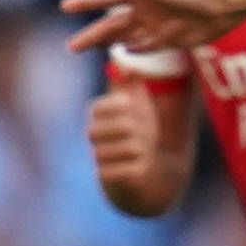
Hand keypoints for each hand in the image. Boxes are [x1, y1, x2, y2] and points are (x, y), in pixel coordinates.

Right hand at [63, 0, 242, 56]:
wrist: (223, 3)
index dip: (85, 3)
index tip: (64, 7)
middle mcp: (145, 9)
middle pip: (111, 26)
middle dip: (92, 36)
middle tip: (70, 47)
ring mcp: (157, 25)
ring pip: (126, 37)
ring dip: (109, 43)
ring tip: (91, 48)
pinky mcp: (172, 39)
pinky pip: (149, 47)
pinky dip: (137, 50)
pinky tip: (126, 52)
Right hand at [85, 78, 171, 206]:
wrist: (152, 174)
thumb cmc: (144, 135)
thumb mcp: (140, 108)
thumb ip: (132, 87)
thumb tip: (127, 65)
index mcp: (98, 115)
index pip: (103, 106)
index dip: (127, 107)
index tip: (141, 110)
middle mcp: (94, 136)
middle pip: (124, 125)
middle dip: (145, 129)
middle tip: (151, 135)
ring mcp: (100, 158)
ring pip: (131, 148)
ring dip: (147, 150)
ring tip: (148, 152)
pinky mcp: (108, 180)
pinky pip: (130, 171)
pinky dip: (143, 169)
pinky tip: (143, 168)